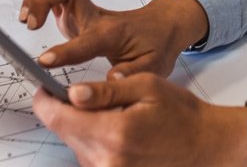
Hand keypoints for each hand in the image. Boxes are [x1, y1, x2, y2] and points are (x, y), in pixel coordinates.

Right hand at [19, 0, 206, 77]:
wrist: (163, 24)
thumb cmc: (156, 45)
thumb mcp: (153, 66)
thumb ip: (132, 73)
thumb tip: (112, 80)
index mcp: (111, 33)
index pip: (86, 40)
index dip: (65, 51)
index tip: (44, 61)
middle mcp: (95, 17)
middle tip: (31, 25)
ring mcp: (83, 10)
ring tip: (28, 20)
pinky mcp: (76, 10)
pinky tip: (32, 17)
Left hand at [31, 74, 246, 166]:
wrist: (204, 145)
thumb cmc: (180, 113)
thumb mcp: (146, 86)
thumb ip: (105, 90)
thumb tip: (72, 93)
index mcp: (114, 132)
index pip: (57, 118)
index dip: (44, 100)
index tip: (42, 87)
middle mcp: (106, 160)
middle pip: (63, 132)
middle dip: (66, 110)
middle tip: (82, 94)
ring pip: (74, 144)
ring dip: (82, 126)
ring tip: (109, 112)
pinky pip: (89, 156)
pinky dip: (94, 139)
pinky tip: (115, 129)